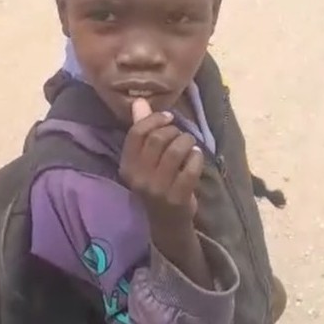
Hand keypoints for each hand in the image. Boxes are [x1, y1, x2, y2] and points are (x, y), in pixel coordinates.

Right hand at [119, 98, 202, 230]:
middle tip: (180, 135)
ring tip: (190, 144)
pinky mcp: (177, 197)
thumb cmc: (156, 183)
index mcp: (127, 166)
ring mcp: (158, 189)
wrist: (167, 223)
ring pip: (175, 151)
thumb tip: (139, 100)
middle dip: (174, 131)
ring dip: (187, 141)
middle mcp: (139, 178)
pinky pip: (191, 168)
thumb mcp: (145, 160)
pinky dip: (196, 158)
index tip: (169, 117)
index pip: (136, 133)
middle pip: (158, 139)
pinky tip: (196, 157)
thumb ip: (141, 129)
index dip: (154, 119)